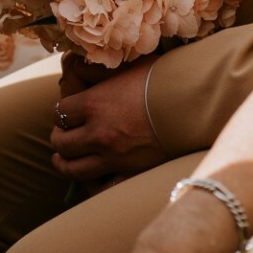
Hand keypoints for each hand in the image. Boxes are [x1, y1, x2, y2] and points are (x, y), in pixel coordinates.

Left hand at [50, 54, 166, 187]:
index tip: (67, 112)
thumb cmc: (161, 78)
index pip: (60, 112)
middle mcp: (98, 133)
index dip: (61, 112)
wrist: (194, 103)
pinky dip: (92, 184)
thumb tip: (74, 65)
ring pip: (73, 169)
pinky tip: (90, 179)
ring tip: (63, 159)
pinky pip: (102, 187)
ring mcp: (113, 157)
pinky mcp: (131, 173)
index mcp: (93, 104)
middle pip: (61, 142)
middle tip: (62, 135)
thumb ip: (97, 70)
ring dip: (65, 163)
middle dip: (59, 138)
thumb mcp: (126, 66)